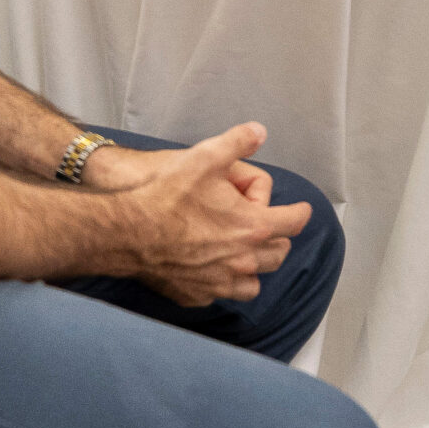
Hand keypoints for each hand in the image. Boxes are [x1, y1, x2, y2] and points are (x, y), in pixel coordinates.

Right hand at [111, 123, 308, 305]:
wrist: (127, 232)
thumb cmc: (166, 195)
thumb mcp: (205, 157)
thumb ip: (237, 142)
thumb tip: (259, 131)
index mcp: (253, 227)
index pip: (293, 222)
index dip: (300, 212)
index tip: (301, 210)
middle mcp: (242, 260)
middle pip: (277, 255)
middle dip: (278, 239)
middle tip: (269, 227)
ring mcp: (220, 282)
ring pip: (254, 283)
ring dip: (255, 267)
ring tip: (245, 253)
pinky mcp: (196, 295)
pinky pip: (221, 295)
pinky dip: (223, 284)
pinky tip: (213, 270)